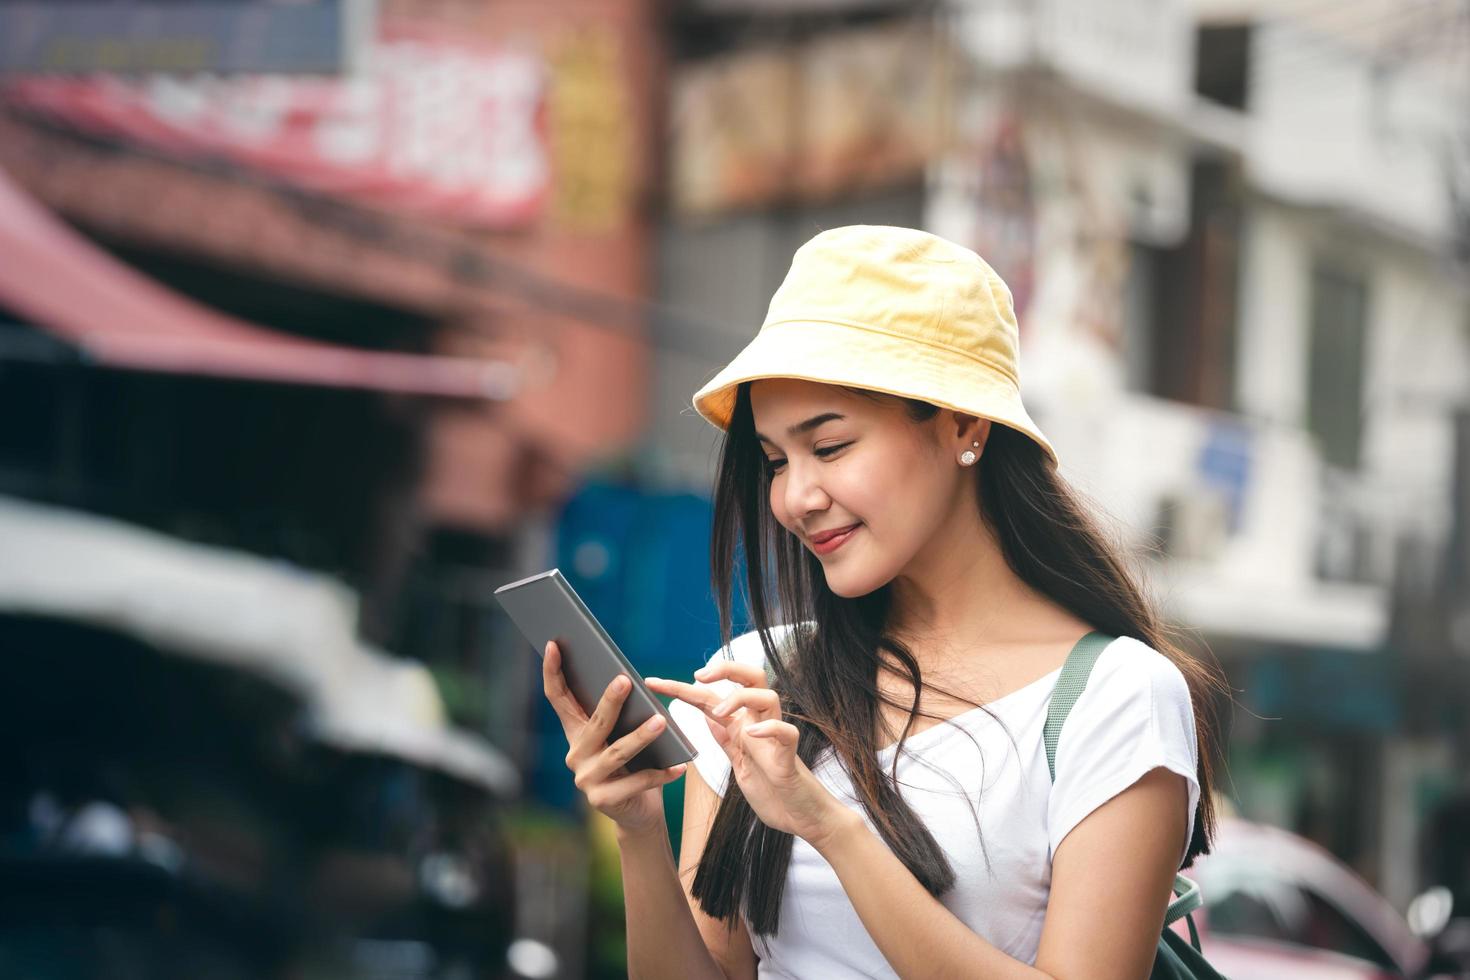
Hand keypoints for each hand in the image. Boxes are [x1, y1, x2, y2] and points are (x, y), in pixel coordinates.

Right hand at [542, 640, 685, 835]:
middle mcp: (575, 755)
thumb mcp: (622, 736)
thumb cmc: (633, 764)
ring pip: (617, 753)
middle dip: (610, 701)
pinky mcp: (602, 800)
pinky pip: (637, 783)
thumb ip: (619, 715)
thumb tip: (629, 680)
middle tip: (625, 680)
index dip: (553, 671)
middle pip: (594, 724)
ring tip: (660, 721)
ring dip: (640, 737)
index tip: (552, 644)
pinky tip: (679, 766)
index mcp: (577, 733)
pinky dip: (660, 774)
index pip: (558, 698)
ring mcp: (586, 779)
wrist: (636, 811)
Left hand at [645, 664, 846, 847]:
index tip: (652, 682)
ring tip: (719, 710)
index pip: (712, 697)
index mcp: (743, 725)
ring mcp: (775, 738)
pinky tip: (750, 732)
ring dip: (741, 698)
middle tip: (698, 675)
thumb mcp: (738, 764)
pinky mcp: (789, 757)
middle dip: (725, 669)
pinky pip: (785, 733)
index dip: (682, 687)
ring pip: (768, 697)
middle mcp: (760, 724)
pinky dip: (769, 728)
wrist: (801, 817)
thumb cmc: (772, 790)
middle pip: (751, 678)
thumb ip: (725, 739)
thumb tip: (706, 715)